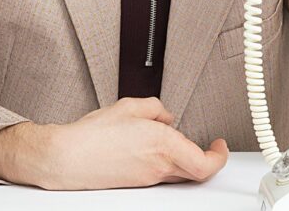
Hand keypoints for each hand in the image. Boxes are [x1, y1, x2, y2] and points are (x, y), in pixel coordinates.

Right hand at [36, 97, 228, 189]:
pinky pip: (161, 174)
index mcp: (163, 144)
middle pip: (197, 172)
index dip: (219, 156)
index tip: (220, 145)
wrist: (68, 158)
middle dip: (206, 158)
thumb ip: (156, 108)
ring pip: (180, 173)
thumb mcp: (129, 106)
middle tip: (209, 147)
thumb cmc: (93, 135)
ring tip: (175, 141)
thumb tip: (165, 116)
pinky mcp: (137, 182)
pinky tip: (151, 148)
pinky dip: (165, 162)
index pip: (206, 163)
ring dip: (184, 159)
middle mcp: (159, 166)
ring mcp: (148, 178)